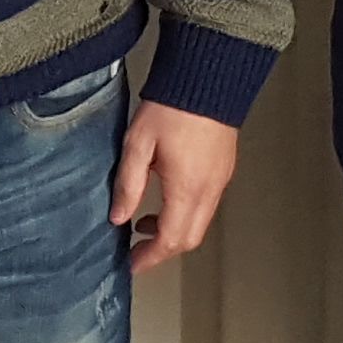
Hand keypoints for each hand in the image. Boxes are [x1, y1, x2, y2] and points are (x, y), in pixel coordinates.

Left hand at [111, 100, 239, 272]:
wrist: (208, 78)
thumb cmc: (172, 106)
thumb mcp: (138, 144)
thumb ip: (128, 184)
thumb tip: (118, 217)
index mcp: (187, 188)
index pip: (170, 240)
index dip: (150, 257)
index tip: (132, 264)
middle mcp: (209, 190)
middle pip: (189, 239)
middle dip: (162, 250)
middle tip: (137, 252)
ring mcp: (220, 180)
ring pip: (200, 223)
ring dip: (173, 231)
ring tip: (143, 224)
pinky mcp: (223, 169)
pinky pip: (206, 204)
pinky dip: (186, 213)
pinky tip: (165, 199)